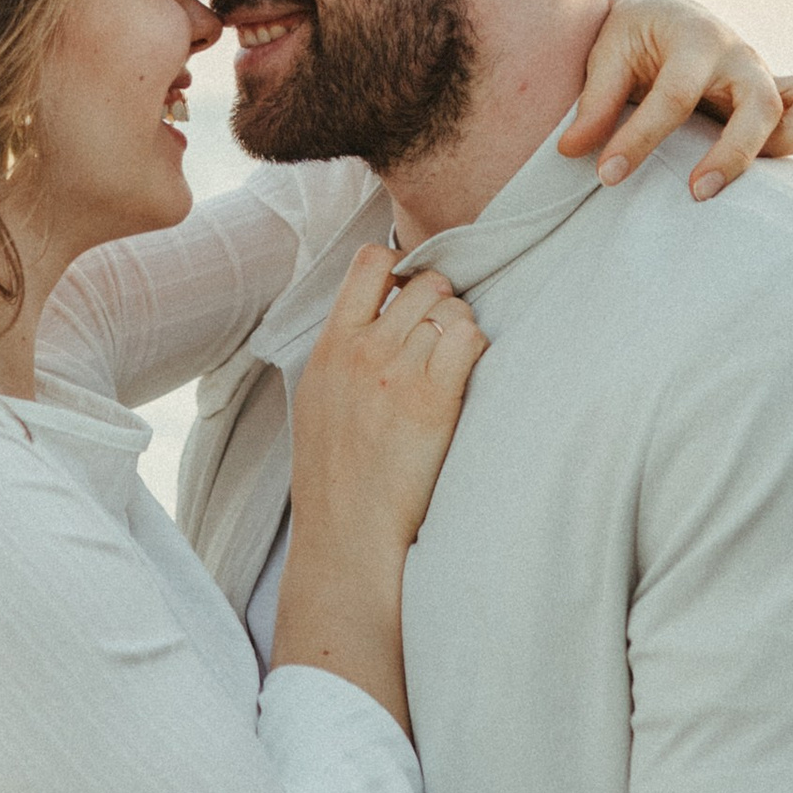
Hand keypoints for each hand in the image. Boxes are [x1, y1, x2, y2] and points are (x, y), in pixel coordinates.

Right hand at [289, 248, 487, 555]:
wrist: (345, 529)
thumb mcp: (316, 395)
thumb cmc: (332, 471)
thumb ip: (341, 350)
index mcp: (331, 345)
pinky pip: (469, 339)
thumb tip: (372, 316)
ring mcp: (398, 373)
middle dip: (440, 302)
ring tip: (452, 362)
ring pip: (452, 308)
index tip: (408, 296)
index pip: (369, 263)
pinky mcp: (433, 400)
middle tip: (440, 337)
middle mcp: (364, 350)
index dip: (399, 269)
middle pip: (424, 283)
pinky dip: (476, 347)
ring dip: (461, 328)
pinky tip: (466, 374)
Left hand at [559, 0, 792, 199]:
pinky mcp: (781, 94)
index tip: (606, 176)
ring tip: (759, 185)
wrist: (659, 15)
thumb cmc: (630, 36)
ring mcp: (767, 74)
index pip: (674, 94)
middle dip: (733, 152)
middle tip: (695, 193)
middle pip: (759, 103)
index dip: (639, 139)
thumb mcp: (605, 53)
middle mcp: (740, 55)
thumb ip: (594, 101)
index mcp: (694, 36)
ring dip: (791, 144)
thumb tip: (573, 150)